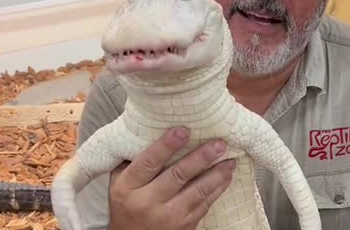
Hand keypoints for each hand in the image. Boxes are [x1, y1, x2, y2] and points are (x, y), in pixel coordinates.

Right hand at [107, 127, 235, 229]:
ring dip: (216, 174)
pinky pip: (204, 205)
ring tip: (230, 160)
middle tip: (219, 144)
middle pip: (177, 175)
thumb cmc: (126, 204)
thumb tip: (151, 129)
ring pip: (196, 192)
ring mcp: (167, 217)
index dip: (166, 146)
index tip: (183, 130)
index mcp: (128, 187)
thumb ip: (132, 160)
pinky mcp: (184, 226)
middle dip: (201, 158)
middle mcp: (147, 202)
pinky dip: (217, 190)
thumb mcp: (119, 181)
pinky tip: (226, 177)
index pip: (149, 162)